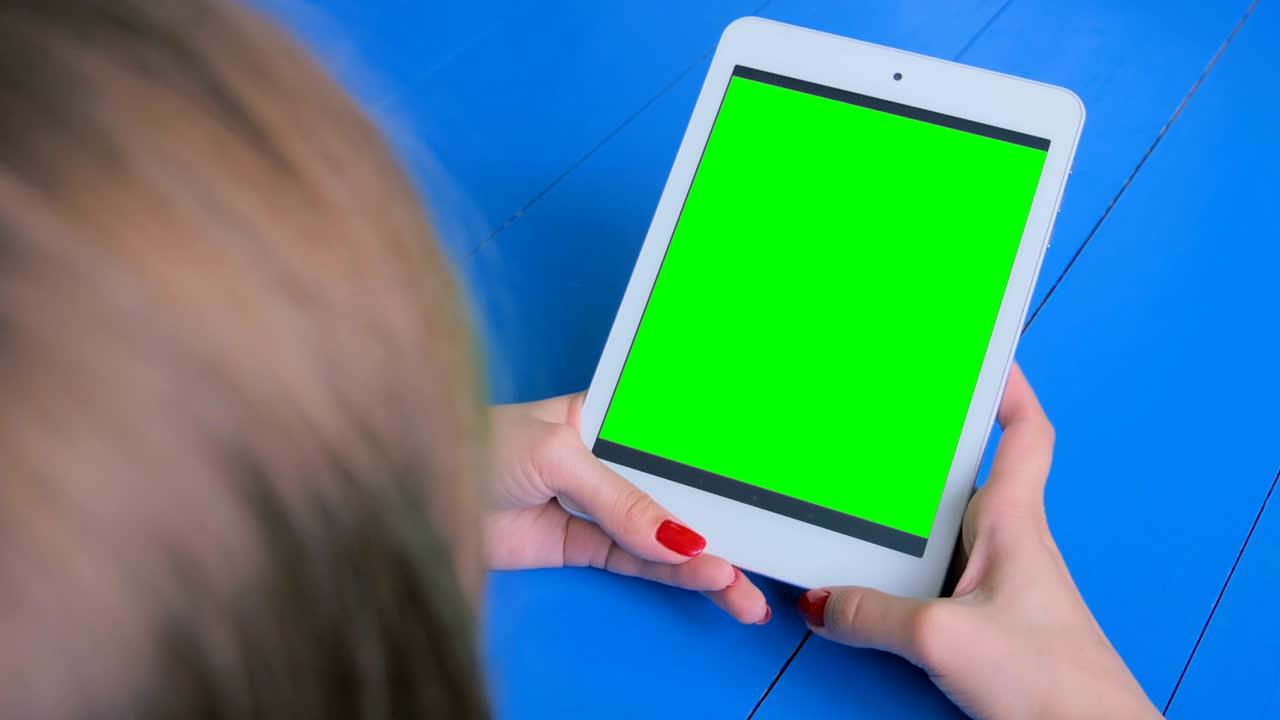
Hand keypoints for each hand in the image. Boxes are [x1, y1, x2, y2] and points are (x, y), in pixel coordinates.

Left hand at [486, 393, 770, 623]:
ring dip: (703, 560)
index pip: (673, 432)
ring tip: (742, 589)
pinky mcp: (585, 544)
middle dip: (722, 517)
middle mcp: (610, 458)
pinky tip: (705, 579)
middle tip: (767, 548)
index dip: (717, 453)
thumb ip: (621, 498)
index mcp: (608, 413)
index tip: (765, 475)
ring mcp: (600, 504)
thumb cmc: (480, 446)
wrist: (422, 498)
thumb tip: (678, 535)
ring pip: (663, 532)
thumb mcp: (557, 456)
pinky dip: (670, 573)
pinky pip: (637, 560)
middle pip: (677, 488)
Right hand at [795, 365, 1159, 718]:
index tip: (976, 350)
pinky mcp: (985, 624)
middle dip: (920, 448)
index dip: (1005, 384)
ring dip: (901, 520)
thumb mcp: (944, 638)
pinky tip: (864, 588)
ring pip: (940, 532)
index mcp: (1014, 521)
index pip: (1024, 431)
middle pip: (962, 475)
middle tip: (877, 421)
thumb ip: (874, 614)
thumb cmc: (1055, 684)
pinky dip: (898, 575)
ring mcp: (997, 585)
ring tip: (850, 503)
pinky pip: (932, 581)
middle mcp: (1007, 544)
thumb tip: (822, 603)